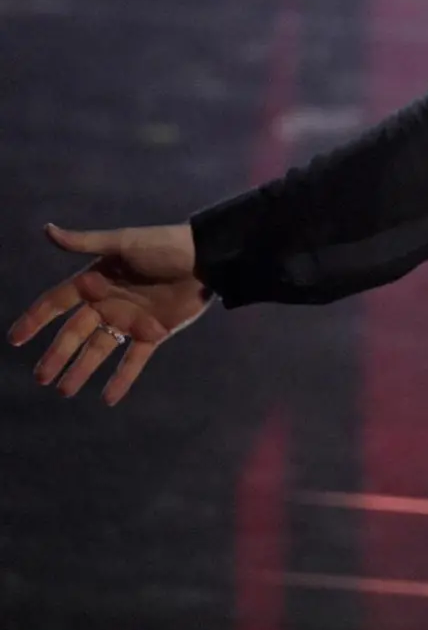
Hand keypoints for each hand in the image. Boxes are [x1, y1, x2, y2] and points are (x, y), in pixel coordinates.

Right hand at [7, 222, 211, 404]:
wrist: (207, 258)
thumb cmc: (163, 245)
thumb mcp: (123, 242)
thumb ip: (86, 242)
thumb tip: (47, 230)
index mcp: (96, 281)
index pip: (57, 302)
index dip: (36, 319)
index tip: (16, 339)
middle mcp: (108, 303)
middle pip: (75, 333)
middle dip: (58, 354)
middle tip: (41, 377)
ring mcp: (130, 319)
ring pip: (100, 350)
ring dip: (82, 370)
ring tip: (65, 390)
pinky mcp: (154, 332)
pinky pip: (134, 359)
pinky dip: (122, 379)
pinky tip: (108, 399)